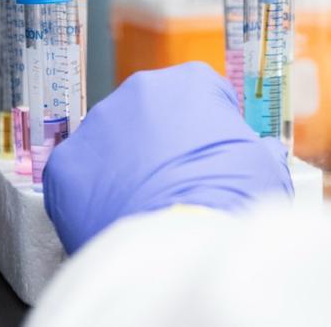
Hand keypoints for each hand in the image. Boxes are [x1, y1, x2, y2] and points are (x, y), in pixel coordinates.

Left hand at [42, 62, 292, 253]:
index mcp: (191, 82)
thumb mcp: (266, 169)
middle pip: (151, 114)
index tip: (214, 159)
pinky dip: (93, 196)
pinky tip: (117, 217)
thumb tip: (260, 155)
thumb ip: (255, 150)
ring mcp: (97, 125)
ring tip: (148, 206)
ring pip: (112, 143)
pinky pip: (79, 177)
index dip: (211, 130)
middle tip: (179, 184)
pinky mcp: (64, 165)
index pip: (202, 96)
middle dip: (162, 144)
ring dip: (126, 167)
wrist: (182, 249)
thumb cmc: (232, 202)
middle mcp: (139, 90)